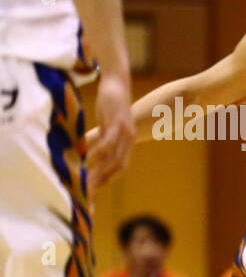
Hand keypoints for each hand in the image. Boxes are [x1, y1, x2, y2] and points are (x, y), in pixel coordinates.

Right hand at [85, 72, 133, 189]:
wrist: (117, 82)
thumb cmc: (110, 104)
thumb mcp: (105, 125)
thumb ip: (99, 139)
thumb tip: (86, 152)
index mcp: (127, 143)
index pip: (120, 168)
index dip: (108, 181)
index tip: (94, 192)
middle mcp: (129, 140)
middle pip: (117, 168)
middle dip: (103, 182)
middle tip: (88, 194)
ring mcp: (124, 132)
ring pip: (113, 158)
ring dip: (98, 171)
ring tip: (85, 181)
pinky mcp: (117, 122)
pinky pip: (107, 142)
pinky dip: (97, 152)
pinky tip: (85, 158)